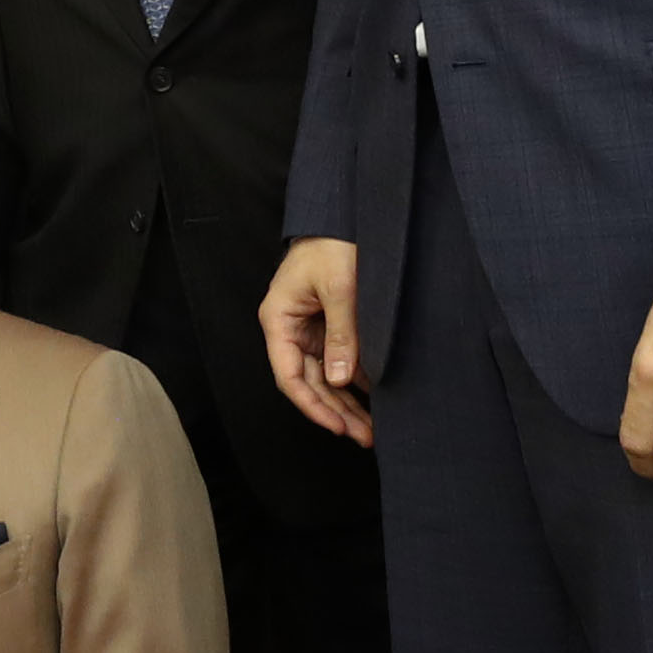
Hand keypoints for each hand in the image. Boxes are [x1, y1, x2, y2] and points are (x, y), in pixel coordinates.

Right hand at [259, 238, 372, 446]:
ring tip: (369, 428)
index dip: (312, 405)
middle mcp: (290, 329)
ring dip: (345, 402)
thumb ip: (342, 335)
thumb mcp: (340, 288)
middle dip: (335, 411)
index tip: (337, 425)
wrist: (343, 217)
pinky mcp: (329, 326)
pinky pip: (339, 362)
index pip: (289, 375)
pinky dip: (355, 382)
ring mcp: (310, 329)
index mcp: (279, 320)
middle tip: (363, 436)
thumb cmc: (333, 245)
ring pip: (325, 377)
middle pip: (309, 382)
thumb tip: (340, 381)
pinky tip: (373, 400)